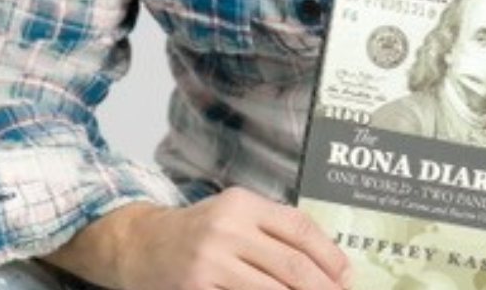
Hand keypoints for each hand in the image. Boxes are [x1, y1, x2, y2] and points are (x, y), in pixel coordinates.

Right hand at [47, 188, 351, 289]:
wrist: (138, 245)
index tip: (347, 275)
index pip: (298, 226)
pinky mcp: (195, 288)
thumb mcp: (233, 214)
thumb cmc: (196, 231)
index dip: (328, 253)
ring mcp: (210, 260)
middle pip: (290, 263)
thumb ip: (270, 228)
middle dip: (322, 287)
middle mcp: (228, 227)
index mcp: (242, 203)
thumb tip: (323, 259)